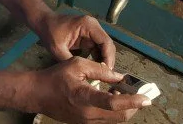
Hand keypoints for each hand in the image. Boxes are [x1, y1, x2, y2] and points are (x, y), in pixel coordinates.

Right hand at [25, 58, 149, 122]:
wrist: (36, 94)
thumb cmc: (55, 77)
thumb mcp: (76, 65)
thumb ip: (100, 70)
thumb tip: (119, 77)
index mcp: (85, 98)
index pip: (114, 102)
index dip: (133, 101)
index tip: (146, 98)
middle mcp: (88, 114)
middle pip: (120, 116)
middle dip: (133, 106)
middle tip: (138, 93)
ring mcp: (87, 122)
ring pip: (115, 120)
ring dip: (125, 109)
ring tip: (125, 93)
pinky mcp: (85, 123)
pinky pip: (106, 119)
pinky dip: (114, 110)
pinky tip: (112, 97)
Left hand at [35, 13, 116, 69]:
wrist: (43, 22)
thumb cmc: (49, 32)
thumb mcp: (58, 49)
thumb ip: (71, 61)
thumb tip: (83, 75)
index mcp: (88, 25)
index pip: (106, 42)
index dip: (109, 58)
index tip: (107, 72)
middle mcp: (93, 26)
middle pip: (108, 45)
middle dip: (108, 61)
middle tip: (107, 77)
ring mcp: (92, 31)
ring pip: (104, 48)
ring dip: (104, 60)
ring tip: (102, 76)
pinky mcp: (89, 36)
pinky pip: (98, 48)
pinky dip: (98, 58)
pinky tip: (95, 69)